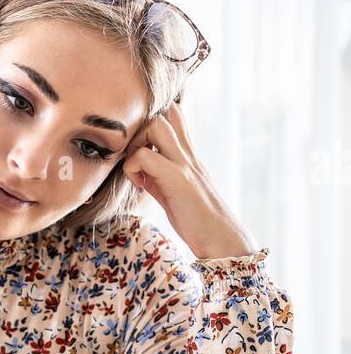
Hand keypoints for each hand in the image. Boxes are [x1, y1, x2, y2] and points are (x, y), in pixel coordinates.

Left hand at [121, 97, 259, 260]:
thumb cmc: (198, 219)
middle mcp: (187, 154)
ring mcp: (184, 164)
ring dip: (137, 145)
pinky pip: (144, 157)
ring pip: (155, 125)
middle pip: (163, 114)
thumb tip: (138, 169)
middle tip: (136, 162)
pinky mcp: (177, 178)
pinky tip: (139, 187)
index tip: (141, 153)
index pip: (174, 116)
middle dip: (140, 132)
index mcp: (188, 155)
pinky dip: (132, 168)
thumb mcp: (174, 190)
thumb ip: (158, 175)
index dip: (152, 125)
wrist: (221, 239)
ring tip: (138, 172)